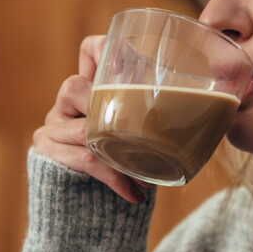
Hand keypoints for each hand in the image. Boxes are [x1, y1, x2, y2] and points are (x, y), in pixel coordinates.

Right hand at [32, 35, 147, 203]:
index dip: (103, 49)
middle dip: (108, 111)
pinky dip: (112, 176)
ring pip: (82, 129)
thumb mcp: (137, 133)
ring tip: (145, 175)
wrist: (88, 202)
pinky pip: (83, 159)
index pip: (90, 49)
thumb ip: (152, 116)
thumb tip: (205, 112)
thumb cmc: (121, 159)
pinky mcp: (47, 151)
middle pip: (75, 87)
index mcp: (89, 85)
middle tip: (141, 135)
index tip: (125, 63)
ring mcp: (51, 125)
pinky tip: (132, 192)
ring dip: (116, 154)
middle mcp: (65, 100)